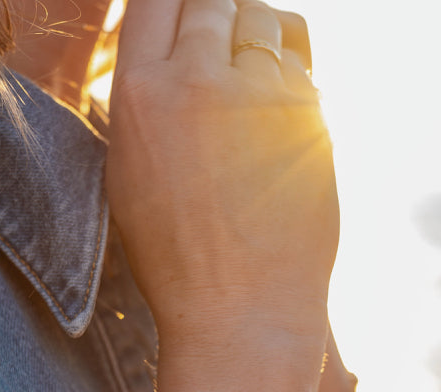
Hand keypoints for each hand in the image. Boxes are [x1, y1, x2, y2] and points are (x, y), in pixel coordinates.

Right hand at [107, 0, 338, 377]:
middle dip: (219, 19)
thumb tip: (176, 43)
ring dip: (260, 43)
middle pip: (215, 0)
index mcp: (139, 93)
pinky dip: (292, 80)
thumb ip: (148, 96)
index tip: (187, 21)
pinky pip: (303, 68)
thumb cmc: (177, 254)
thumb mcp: (130, 170)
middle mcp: (198, 81)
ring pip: (266, 23)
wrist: (240, 311)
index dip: (177, 6)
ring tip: (252, 92)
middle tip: (223, 59)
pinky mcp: (310, 118)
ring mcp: (260, 96)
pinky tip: (279, 123)